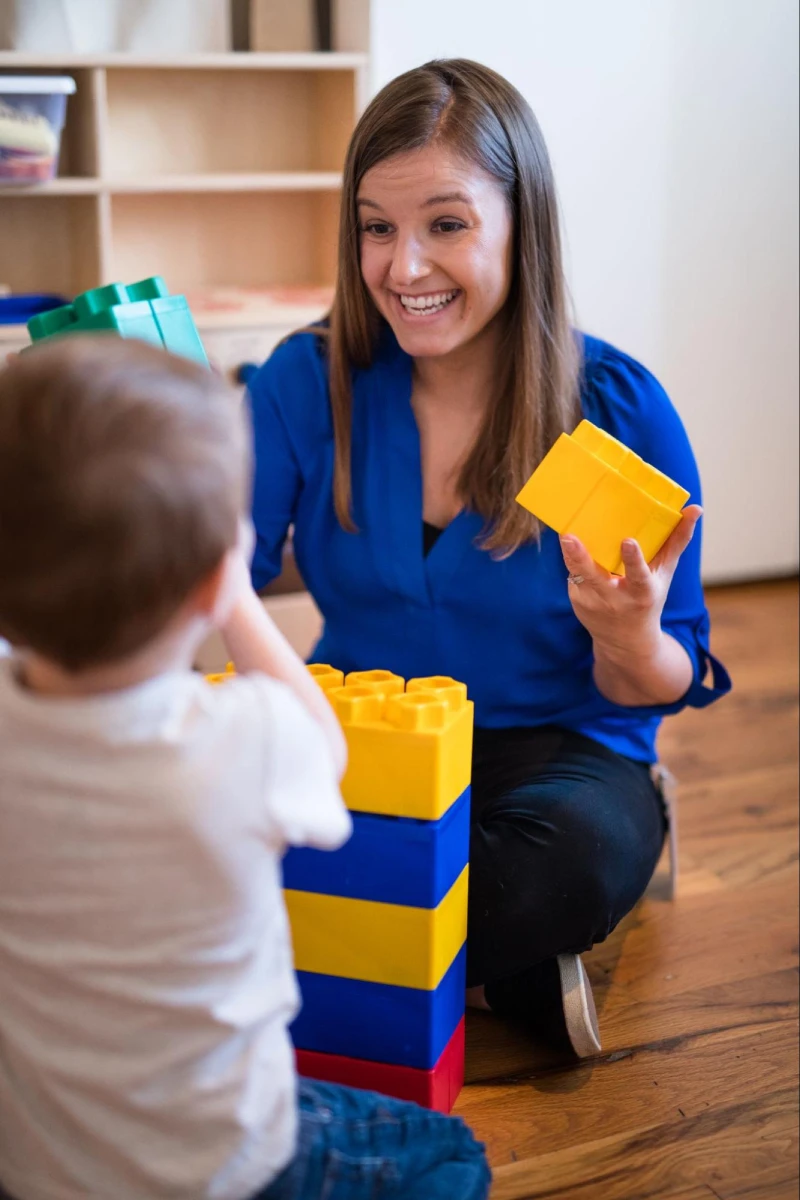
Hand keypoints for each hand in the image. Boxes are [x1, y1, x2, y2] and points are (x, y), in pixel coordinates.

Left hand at [559, 505, 702, 655]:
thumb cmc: (649, 599)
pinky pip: (573, 573)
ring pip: (578, 573)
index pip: (638, 575)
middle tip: (569, 537)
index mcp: (642, 592)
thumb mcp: (665, 574)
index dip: (633, 559)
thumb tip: (696, 509)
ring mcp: (593, 601)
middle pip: (595, 576)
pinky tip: (574, 545)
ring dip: (571, 555)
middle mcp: (616, 599)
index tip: (628, 541)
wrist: (626, 641)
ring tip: (566, 536)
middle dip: (581, 557)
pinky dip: (573, 559)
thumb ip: (677, 541)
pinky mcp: (577, 600)